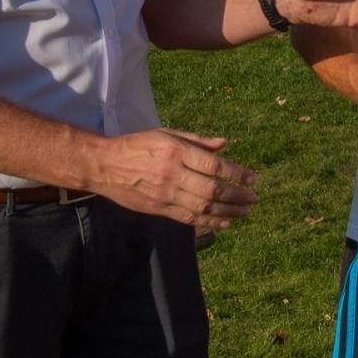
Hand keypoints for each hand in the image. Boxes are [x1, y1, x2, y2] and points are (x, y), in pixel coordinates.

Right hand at [94, 128, 257, 230]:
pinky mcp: (159, 208)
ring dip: (228, 212)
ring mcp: (165, 194)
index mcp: (175, 151)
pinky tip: (225, 222)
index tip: (252, 178)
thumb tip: (225, 143)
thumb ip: (197, 140)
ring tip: (245, 212)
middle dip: (236, 196)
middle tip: (253, 199)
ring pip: (202, 207)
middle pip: (211, 189)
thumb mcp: (166, 134)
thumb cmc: (138, 145)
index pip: (213, 165)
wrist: (104, 165)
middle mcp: (172, 173)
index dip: (236, 173)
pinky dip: (209, 222)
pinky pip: (188, 218)